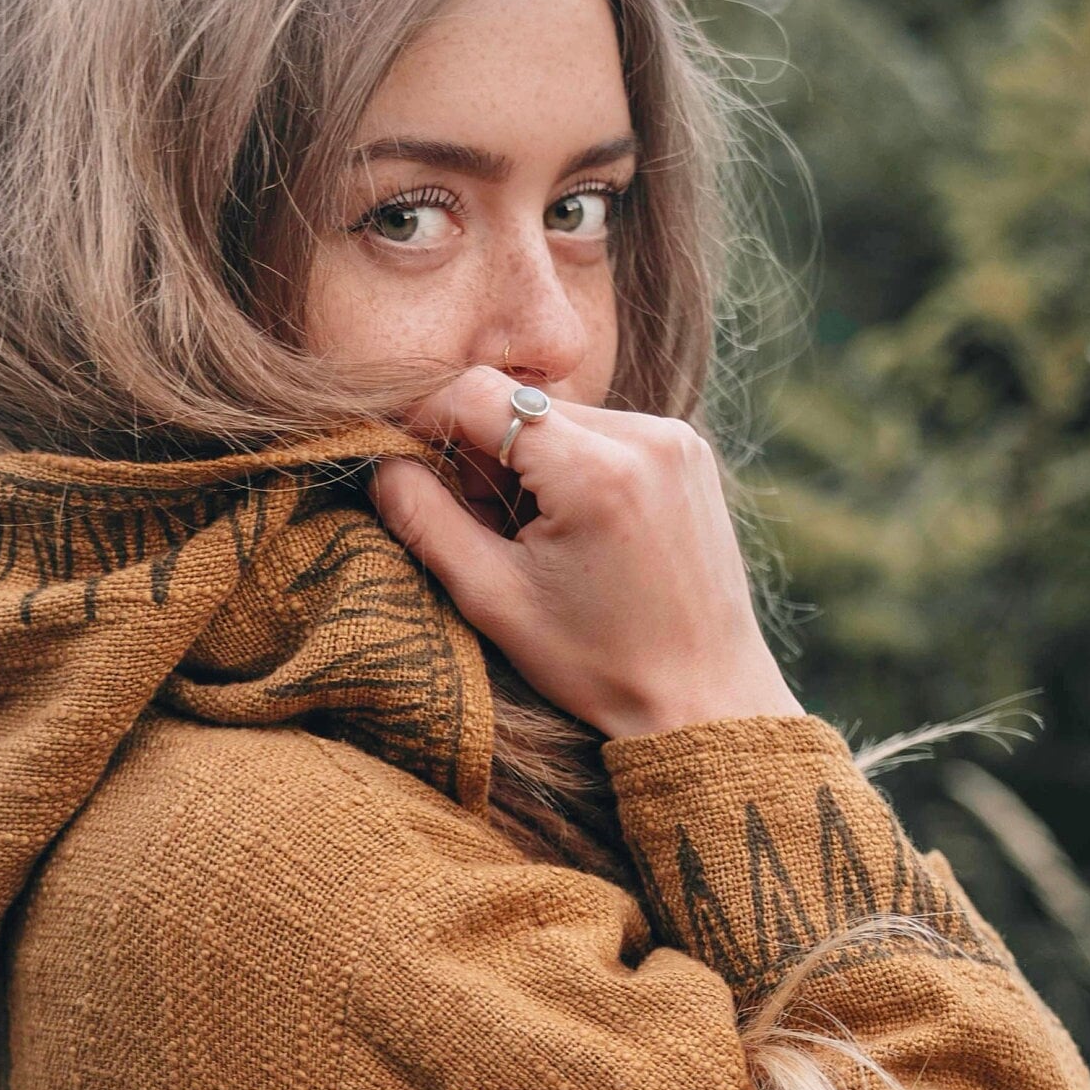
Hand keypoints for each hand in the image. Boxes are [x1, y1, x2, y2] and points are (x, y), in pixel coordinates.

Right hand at [369, 370, 803, 740]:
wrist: (707, 696)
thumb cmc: (599, 663)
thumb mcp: (493, 599)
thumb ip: (424, 520)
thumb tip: (382, 463)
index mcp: (595, 471)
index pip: (480, 393)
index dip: (427, 419)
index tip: (408, 463)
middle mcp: (645, 435)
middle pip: (521, 402)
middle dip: (481, 451)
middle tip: (480, 524)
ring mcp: (677, 438)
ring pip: (560, 415)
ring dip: (525, 458)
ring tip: (530, 534)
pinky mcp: (691, 451)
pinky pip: (603, 430)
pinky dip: (570, 464)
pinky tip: (574, 527)